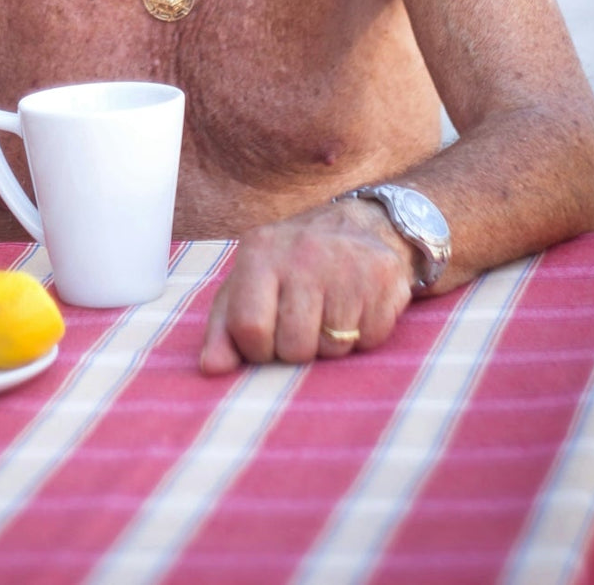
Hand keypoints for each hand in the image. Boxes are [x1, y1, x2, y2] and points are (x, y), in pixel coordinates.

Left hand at [200, 199, 415, 370]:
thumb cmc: (293, 266)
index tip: (267, 337)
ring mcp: (345, 262)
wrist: (359, 225)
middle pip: (294, 347)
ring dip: (332, 342)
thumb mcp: (249, 284)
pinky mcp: (383, 275)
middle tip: (304, 322)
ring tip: (331, 311)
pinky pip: (370, 338)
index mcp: (260, 251)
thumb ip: (224, 327)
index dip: (258, 348)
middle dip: (298, 349)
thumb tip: (211, 368)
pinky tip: (357, 307)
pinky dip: (364, 334)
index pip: (249, 328)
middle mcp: (303, 252)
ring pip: (333, 347)